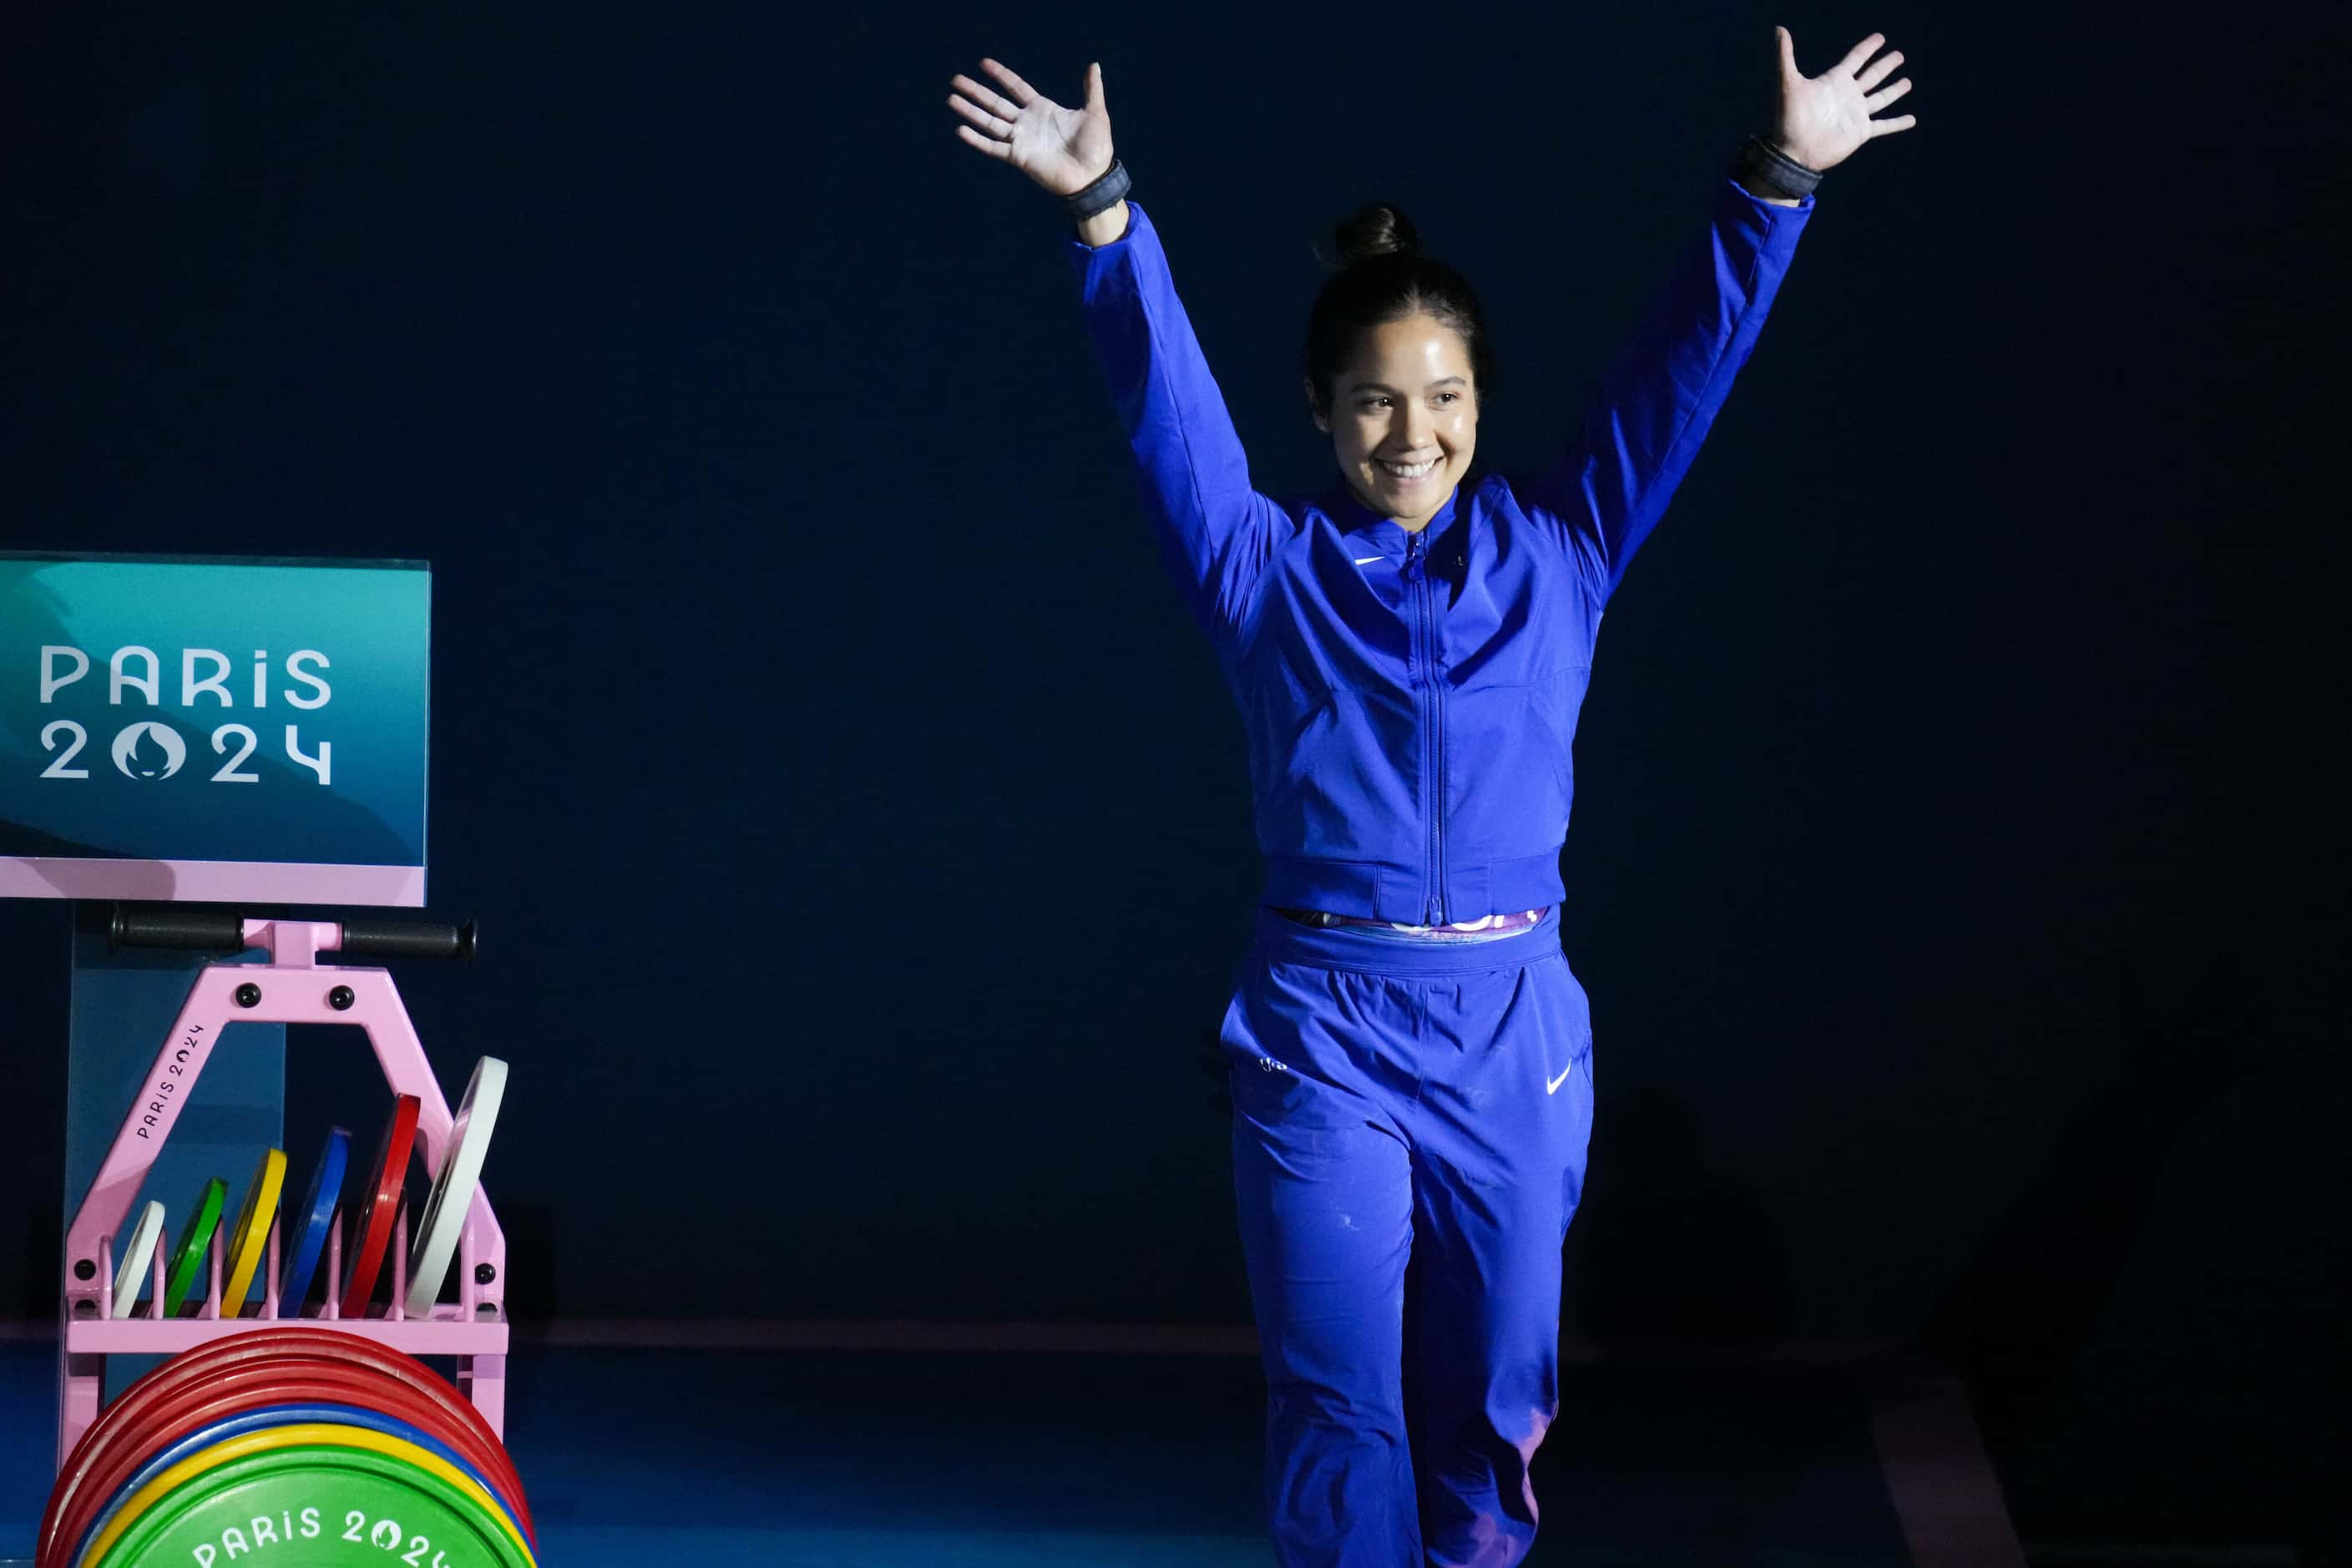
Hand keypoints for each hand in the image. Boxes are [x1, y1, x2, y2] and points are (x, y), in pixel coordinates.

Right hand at [948, 58, 1114, 197]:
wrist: (1092, 176)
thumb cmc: (1096, 147)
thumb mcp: (1095, 113)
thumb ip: (1091, 89)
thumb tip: (1094, 65)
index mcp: (1042, 109)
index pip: (1016, 87)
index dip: (1001, 75)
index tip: (984, 63)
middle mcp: (1027, 123)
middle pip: (996, 103)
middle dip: (976, 91)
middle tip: (956, 80)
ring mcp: (1021, 140)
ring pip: (989, 122)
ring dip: (971, 111)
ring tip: (952, 99)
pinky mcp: (1018, 157)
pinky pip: (994, 147)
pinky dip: (977, 140)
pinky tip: (961, 130)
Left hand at [1769, 27, 1916, 171]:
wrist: (1793, 152)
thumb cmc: (1789, 118)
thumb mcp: (1788, 83)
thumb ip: (1785, 55)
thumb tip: (1779, 28)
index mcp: (1835, 80)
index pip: (1856, 58)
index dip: (1868, 47)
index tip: (1880, 37)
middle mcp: (1848, 95)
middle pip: (1872, 75)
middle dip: (1886, 65)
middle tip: (1899, 55)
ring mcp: (1856, 113)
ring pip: (1881, 98)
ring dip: (1895, 90)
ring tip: (1908, 82)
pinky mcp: (1861, 132)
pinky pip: (1884, 125)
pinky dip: (1898, 123)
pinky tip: (1911, 119)